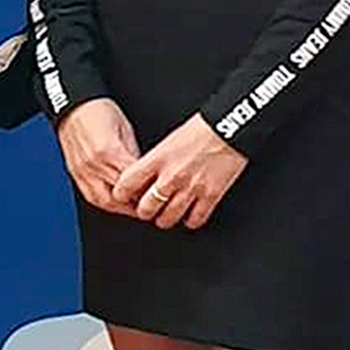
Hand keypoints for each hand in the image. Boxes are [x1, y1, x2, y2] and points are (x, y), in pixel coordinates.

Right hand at [54, 98, 142, 214]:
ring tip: (134, 207)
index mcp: (109, 151)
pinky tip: (116, 201)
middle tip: (150, 207)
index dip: (147, 191)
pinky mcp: (75, 173)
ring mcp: (82, 171)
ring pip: (105, 202)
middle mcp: (93, 165)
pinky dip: (106, 202)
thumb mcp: (126, 129)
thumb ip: (134, 154)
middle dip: (136, 205)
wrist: (73, 105)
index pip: (133, 182)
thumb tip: (144, 174)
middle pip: (119, 197)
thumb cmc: (99, 111)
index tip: (158, 194)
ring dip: (121, 208)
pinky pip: (91, 196)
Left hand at [112, 113, 248, 229]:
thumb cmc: (199, 130)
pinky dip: (190, 220)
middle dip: (144, 211)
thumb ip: (154, 162)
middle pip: (146, 208)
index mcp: (157, 159)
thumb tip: (144, 178)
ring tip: (165, 215)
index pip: (127, 183)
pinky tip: (188, 215)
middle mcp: (171, 176)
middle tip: (147, 209)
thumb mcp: (168, 142)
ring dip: (165, 219)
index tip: (122, 196)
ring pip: (168, 218)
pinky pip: (194, 220)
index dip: (121, 194)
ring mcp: (191, 188)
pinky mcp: (210, 196)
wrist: (228, 128)